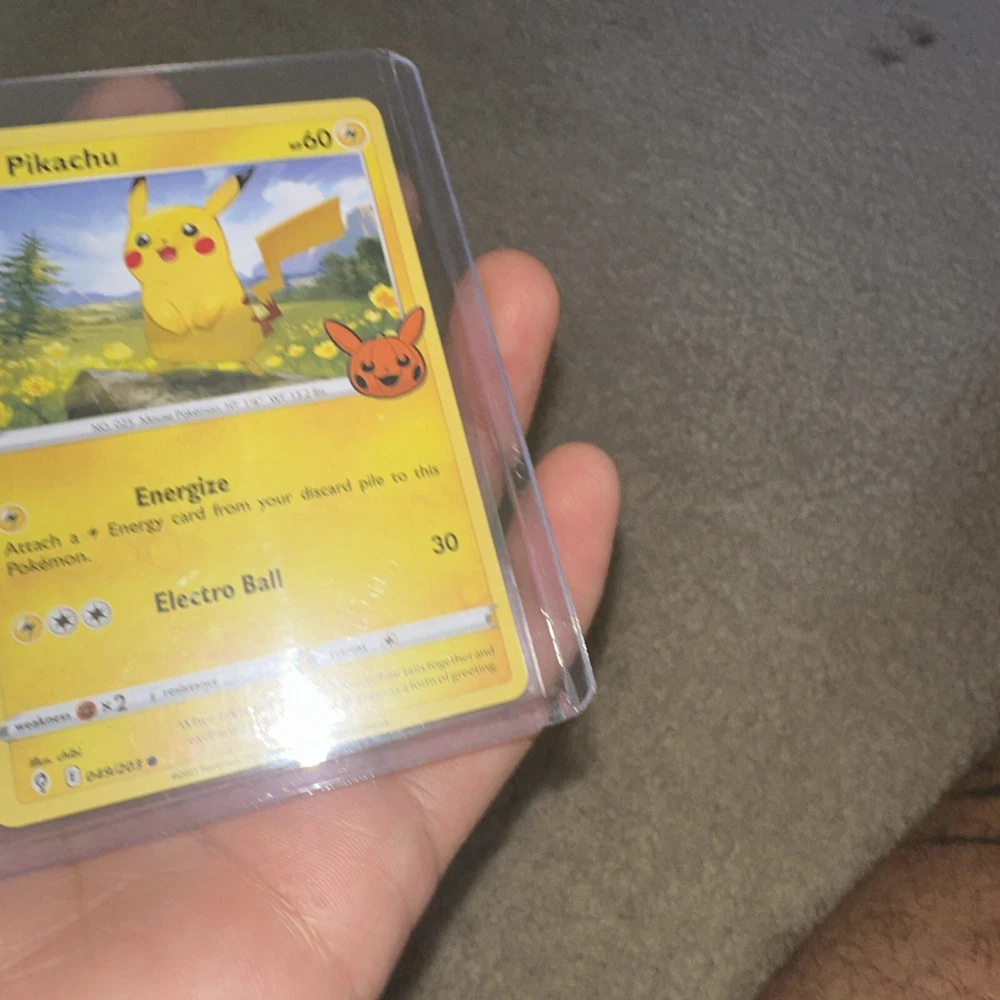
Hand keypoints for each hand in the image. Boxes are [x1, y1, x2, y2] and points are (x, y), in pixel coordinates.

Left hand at [0, 80, 620, 999]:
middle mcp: (178, 653)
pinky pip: (483, 714)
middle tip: (386, 218)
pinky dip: (541, 608)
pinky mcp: (379, 840)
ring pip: (405, 565)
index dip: (138, 299)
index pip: (104, 429)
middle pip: (281, 471)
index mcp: (49, 619)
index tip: (163, 169)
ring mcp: (290, 738)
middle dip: (338, 337)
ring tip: (521, 304)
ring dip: (469, 433)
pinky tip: (584, 492)